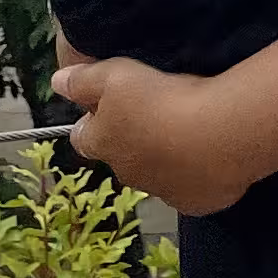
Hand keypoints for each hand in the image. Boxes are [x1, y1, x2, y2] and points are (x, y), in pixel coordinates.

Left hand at [55, 52, 263, 218]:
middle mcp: (126, 174)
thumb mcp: (115, 75)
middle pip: (119, 156)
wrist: (220, 134)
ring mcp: (161, 191)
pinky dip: (192, 172)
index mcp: (103, 144)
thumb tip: (57, 83)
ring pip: (154, 173)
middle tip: (153, 110)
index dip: (92, 120)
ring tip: (186, 128)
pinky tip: (208, 150)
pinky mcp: (194, 202)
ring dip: (162, 156)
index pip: (82, 137)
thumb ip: (82, 79)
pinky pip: (187, 187)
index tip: (107, 104)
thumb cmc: (161, 99)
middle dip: (129, 138)